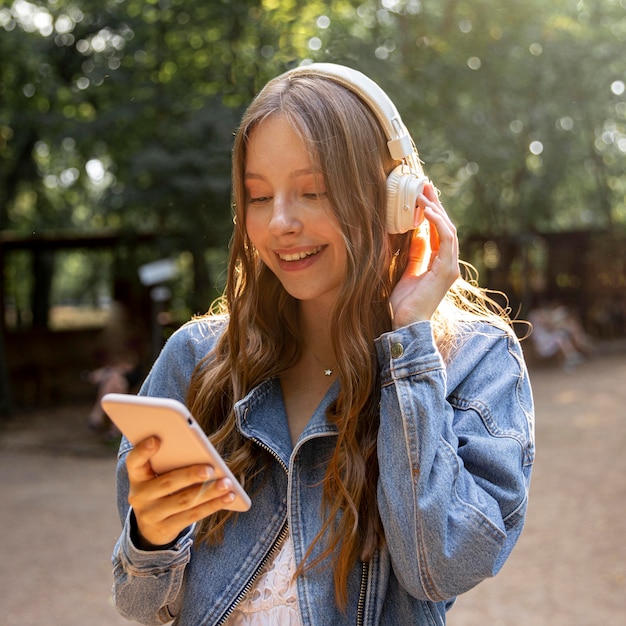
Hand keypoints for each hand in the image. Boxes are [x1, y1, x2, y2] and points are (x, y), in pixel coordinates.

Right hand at [126, 436, 235, 548]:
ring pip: (184, 501)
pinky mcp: (166, 528)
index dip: (143, 450)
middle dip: (190, 475)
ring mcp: (151, 515)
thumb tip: (201, 454)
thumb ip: (169, 462)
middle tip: (210, 469)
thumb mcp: (156, 476)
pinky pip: (193, 515)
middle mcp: (139, 496)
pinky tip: (228, 497)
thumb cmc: (160, 490)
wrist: (149, 528)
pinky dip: (213, 505)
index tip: (156, 439)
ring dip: (209, 492)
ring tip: (227, 483)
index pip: (134, 461)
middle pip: (167, 483)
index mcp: (137, 476)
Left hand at [389, 183, 459, 328]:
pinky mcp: (447, 270)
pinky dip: (438, 223)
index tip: (421, 195)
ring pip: (449, 230)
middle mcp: (448, 264)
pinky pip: (446, 240)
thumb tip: (416, 233)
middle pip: (446, 227)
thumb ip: (415, 253)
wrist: (405, 324)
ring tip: (424, 193)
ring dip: (437, 210)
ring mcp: (450, 267)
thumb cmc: (404, 304)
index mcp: (439, 264)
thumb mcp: (407, 271)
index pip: (439, 232)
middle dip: (436, 205)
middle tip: (425, 185)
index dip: (432, 212)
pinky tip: (427, 211)